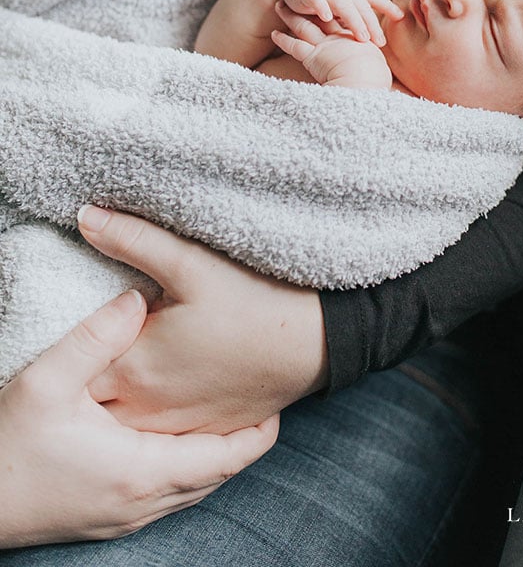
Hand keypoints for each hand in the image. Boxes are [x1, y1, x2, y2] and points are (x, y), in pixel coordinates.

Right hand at [0, 290, 278, 547]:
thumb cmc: (7, 448)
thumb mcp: (46, 383)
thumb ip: (96, 338)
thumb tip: (136, 297)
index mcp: (140, 470)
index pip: (223, 458)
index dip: (256, 434)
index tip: (276, 403)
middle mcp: (141, 502)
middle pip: (215, 476)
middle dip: (242, 443)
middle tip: (260, 404)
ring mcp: (124, 517)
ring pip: (192, 489)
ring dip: (215, 458)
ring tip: (230, 419)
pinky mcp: (107, 520)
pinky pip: (167, 496)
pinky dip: (187, 471)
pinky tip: (179, 445)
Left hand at [78, 206, 328, 434]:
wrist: (319, 341)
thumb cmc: (256, 300)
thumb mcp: (191, 261)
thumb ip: (133, 239)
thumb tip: (84, 217)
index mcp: (135, 366)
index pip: (75, 366)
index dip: (72, 345)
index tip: (79, 322)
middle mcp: (149, 407)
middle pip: (94, 402)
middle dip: (87, 377)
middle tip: (101, 343)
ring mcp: (178, 426)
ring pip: (124, 426)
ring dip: (117, 401)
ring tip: (127, 367)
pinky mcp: (207, 430)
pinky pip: (160, 436)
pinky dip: (150, 418)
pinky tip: (161, 391)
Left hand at [272, 3, 392, 88]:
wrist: (367, 82)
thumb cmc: (374, 78)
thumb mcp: (375, 67)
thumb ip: (369, 63)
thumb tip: (382, 76)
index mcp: (354, 40)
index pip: (340, 22)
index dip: (331, 12)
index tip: (326, 5)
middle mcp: (339, 39)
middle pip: (320, 17)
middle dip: (310, 6)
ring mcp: (326, 46)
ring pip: (304, 26)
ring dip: (291, 17)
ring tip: (280, 7)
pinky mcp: (314, 57)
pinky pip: (295, 47)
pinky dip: (284, 40)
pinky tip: (274, 34)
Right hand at [273, 0, 401, 44]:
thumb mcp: (336, 3)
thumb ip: (350, 15)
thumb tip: (370, 35)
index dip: (385, 5)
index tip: (400, 17)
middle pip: (360, 5)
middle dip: (372, 23)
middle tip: (381, 42)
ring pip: (343, 3)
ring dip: (354, 19)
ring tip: (363, 37)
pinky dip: (321, 6)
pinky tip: (327, 17)